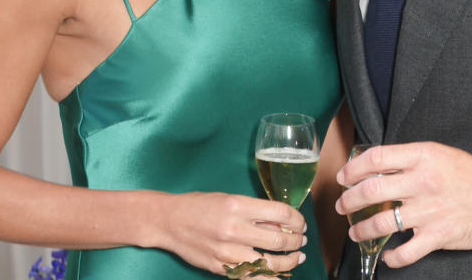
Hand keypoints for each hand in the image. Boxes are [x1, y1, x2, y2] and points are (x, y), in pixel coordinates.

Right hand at [153, 191, 308, 275]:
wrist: (169, 222)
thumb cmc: (199, 206)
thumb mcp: (229, 198)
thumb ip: (254, 211)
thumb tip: (281, 221)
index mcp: (237, 206)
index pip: (279, 212)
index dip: (296, 219)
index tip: (300, 222)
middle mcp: (234, 229)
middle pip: (279, 238)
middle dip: (297, 240)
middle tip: (302, 240)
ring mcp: (228, 252)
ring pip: (270, 262)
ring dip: (290, 260)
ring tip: (297, 257)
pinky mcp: (222, 268)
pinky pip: (253, 277)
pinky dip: (271, 278)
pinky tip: (281, 276)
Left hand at [334, 142, 471, 268]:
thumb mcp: (440, 154)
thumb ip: (410, 159)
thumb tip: (377, 167)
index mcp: (423, 157)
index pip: (376, 159)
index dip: (353, 168)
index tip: (344, 176)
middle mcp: (423, 182)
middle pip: (371, 191)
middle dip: (349, 200)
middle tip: (342, 204)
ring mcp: (429, 211)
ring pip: (381, 222)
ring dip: (362, 229)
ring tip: (355, 231)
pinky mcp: (438, 236)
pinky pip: (405, 252)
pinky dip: (392, 258)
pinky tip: (386, 256)